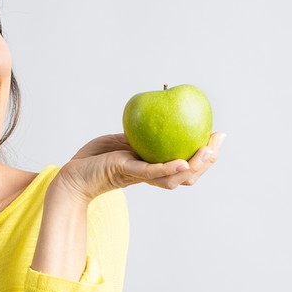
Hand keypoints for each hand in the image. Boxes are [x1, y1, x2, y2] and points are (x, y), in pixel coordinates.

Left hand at [55, 132, 225, 201]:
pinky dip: (168, 169)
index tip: (218, 135)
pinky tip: (181, 163)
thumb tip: (162, 113)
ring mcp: (141, 175)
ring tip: (207, 152)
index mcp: (154, 167)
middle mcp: (152, 175)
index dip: (206, 154)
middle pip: (188, 175)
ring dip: (195, 166)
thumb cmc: (95, 158)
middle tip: (218, 142)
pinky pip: (151, 172)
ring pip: (176, 178)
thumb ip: (142, 135)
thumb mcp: (124, 142)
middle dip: (208, 160)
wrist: (73, 175)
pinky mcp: (127, 172)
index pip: (187, 165)